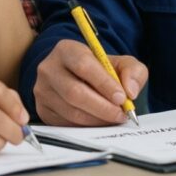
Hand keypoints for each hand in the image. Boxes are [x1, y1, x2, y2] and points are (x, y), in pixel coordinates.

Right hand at [33, 39, 147, 125]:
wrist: (80, 78)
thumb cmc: (101, 69)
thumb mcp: (121, 62)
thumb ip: (132, 71)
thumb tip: (130, 91)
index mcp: (66, 50)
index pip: (83, 66)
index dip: (104, 84)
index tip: (122, 98)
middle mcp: (48, 68)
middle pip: (75, 92)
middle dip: (102, 107)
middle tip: (121, 114)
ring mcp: (42, 90)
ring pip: (71, 111)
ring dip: (97, 119)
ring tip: (113, 118)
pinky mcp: (43, 109)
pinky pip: (66, 123)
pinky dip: (86, 126)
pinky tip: (99, 121)